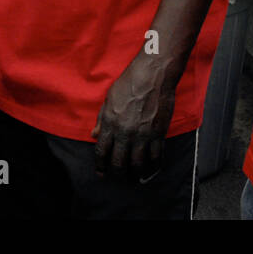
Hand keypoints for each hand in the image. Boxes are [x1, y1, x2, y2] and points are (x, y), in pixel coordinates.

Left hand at [91, 52, 177, 180]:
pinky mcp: (159, 133)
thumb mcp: (109, 99)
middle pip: (119, 162)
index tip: (102, 173)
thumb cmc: (129, 83)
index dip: (101, 166)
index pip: (102, 152)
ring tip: (135, 178)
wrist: (153, 75)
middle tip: (120, 177)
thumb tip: (94, 135)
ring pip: (138, 164)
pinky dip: (154, 166)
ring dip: (136, 174)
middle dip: (118, 174)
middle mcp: (125, 132)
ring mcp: (143, 134)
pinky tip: (151, 169)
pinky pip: (156, 156)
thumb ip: (101, 119)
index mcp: (110, 123)